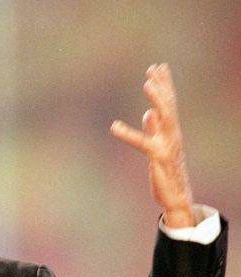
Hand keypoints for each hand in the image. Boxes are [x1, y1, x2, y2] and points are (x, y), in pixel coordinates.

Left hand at [110, 63, 193, 227]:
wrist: (176, 195)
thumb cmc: (167, 171)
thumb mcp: (157, 146)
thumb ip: (152, 129)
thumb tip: (148, 113)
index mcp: (170, 131)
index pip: (168, 103)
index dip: (163, 85)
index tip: (158, 66)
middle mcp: (171, 134)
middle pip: (169, 105)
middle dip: (162, 86)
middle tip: (154, 69)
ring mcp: (167, 145)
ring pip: (165, 118)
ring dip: (158, 99)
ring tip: (147, 84)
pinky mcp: (158, 158)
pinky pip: (143, 143)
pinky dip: (129, 134)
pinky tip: (114, 126)